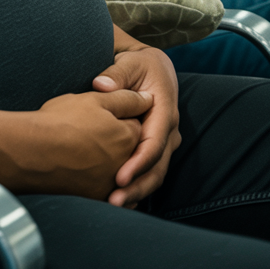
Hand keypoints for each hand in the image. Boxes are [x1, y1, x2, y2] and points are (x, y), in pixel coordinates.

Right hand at [0, 87, 150, 198]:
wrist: (33, 152)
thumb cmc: (61, 121)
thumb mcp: (95, 99)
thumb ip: (125, 98)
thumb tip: (148, 98)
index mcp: (128, 136)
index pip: (136, 124)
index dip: (121, 117)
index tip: (103, 115)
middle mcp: (126, 162)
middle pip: (131, 149)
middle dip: (119, 140)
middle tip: (93, 131)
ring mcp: (111, 182)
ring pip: (122, 170)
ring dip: (114, 163)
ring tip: (88, 150)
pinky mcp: (96, 197)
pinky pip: (111, 192)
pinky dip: (106, 184)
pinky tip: (91, 173)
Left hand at [93, 44, 180, 206]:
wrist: (154, 68)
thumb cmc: (139, 65)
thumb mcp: (129, 63)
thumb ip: (116, 74)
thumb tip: (100, 85)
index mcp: (164, 110)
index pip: (154, 143)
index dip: (138, 163)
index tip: (119, 178)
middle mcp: (168, 130)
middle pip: (157, 166)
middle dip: (138, 187)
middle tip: (114, 202)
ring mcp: (164, 141)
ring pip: (155, 174)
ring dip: (137, 192)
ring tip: (113, 205)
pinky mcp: (156, 148)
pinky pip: (149, 171)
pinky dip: (137, 186)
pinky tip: (118, 199)